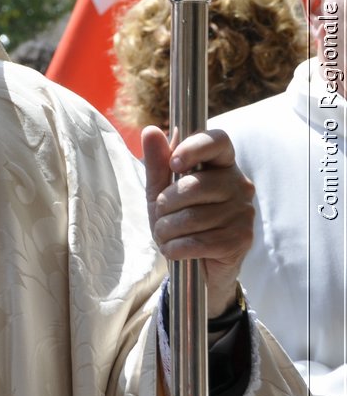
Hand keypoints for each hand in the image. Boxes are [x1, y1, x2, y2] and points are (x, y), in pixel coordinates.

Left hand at [141, 126, 254, 316]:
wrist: (198, 266)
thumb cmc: (180, 220)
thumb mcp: (162, 191)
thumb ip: (157, 163)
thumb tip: (151, 130)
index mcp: (222, 165)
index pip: (218, 140)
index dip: (194, 147)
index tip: (174, 163)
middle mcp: (239, 185)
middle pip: (192, 185)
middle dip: (165, 206)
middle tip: (162, 217)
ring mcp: (244, 212)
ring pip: (190, 217)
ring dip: (166, 231)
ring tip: (168, 235)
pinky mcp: (241, 239)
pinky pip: (195, 241)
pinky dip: (175, 248)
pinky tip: (177, 249)